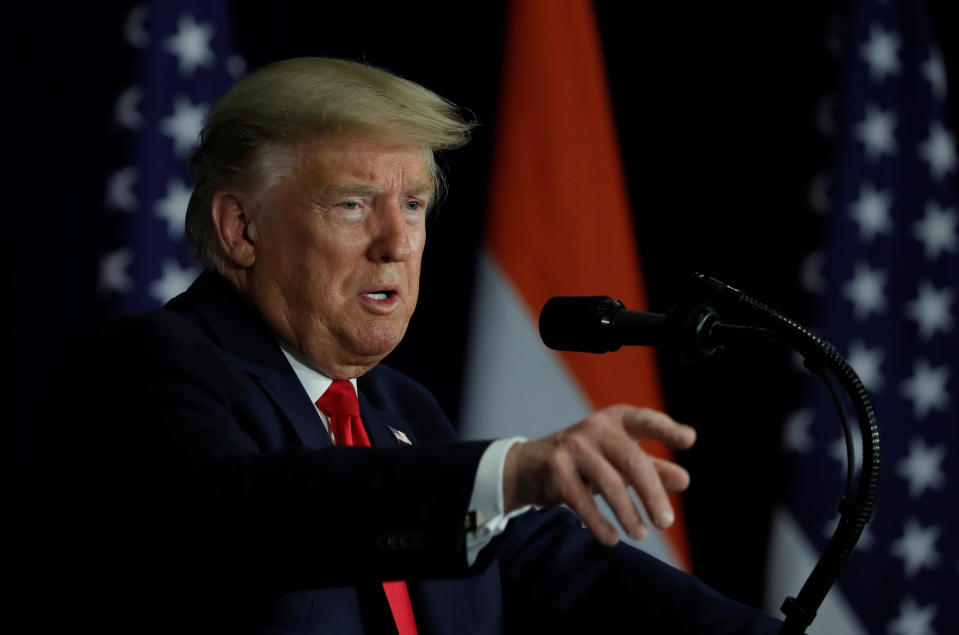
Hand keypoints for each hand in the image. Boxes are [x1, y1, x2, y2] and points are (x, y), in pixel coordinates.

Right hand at [503, 405, 695, 545]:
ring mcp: (573, 446)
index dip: (667, 429)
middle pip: (632, 461)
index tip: (689, 440)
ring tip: (640, 534)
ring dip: (628, 513)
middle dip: (652, 494)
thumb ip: (652, 468)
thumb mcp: (619, 461)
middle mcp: (596, 428)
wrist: (530, 466)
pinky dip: (599, 522)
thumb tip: (684, 480)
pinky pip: (582, 500)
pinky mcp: (555, 469)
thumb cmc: (586, 461)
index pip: (646, 421)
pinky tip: (612, 538)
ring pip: (609, 483)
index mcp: (616, 421)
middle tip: (666, 522)